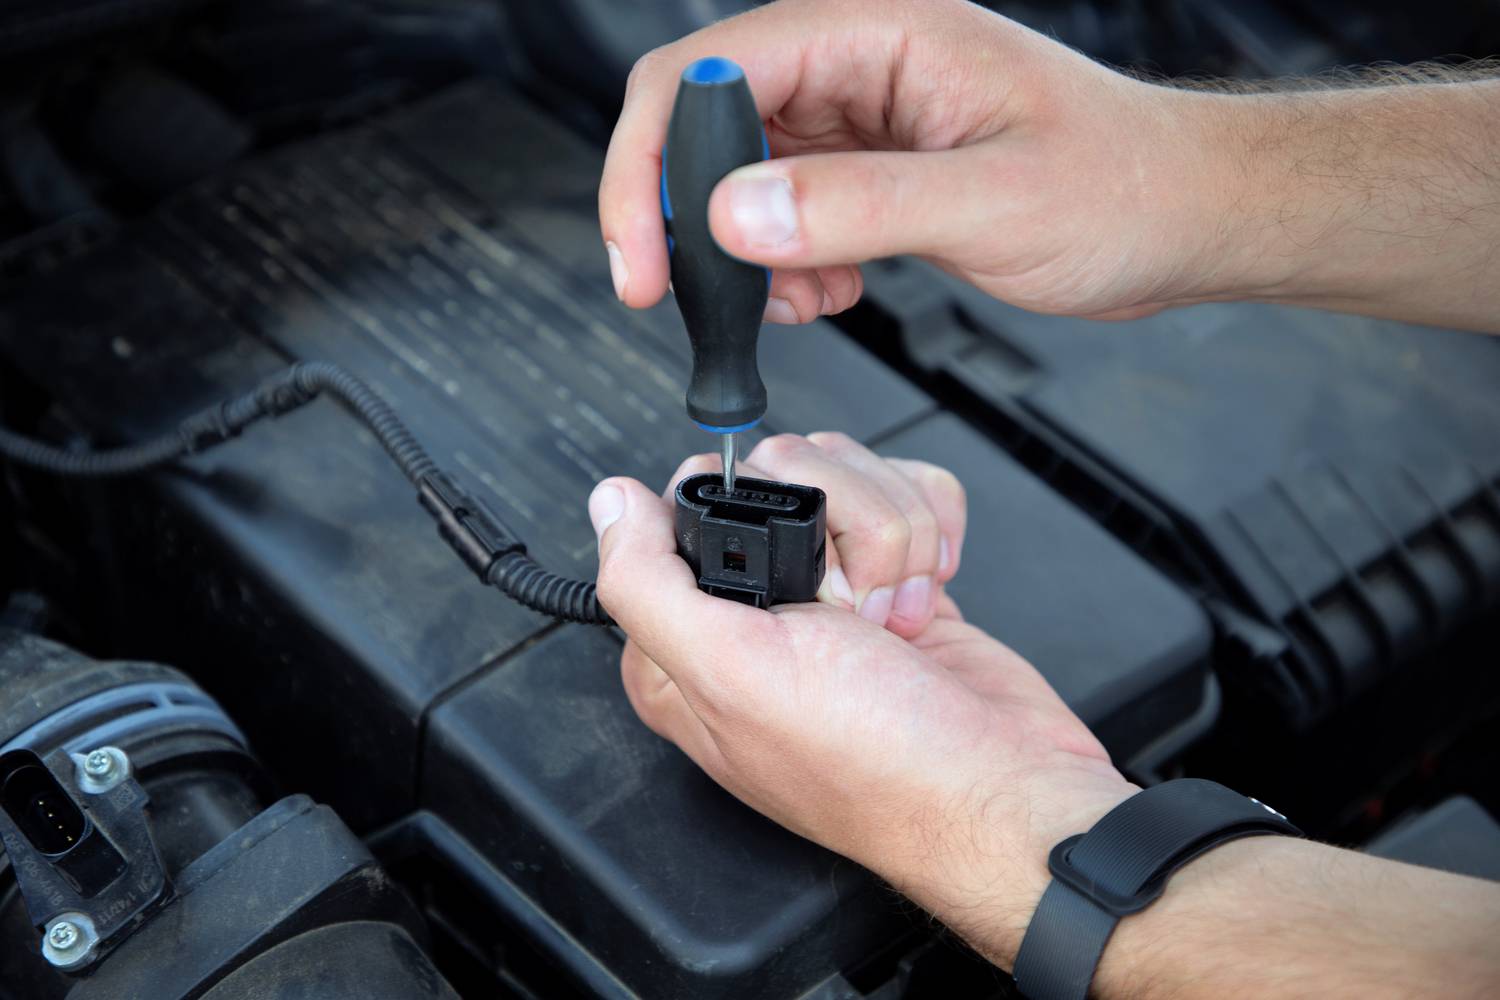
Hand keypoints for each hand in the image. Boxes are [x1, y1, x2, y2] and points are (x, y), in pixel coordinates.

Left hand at [588, 435, 1135, 965]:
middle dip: (840, 524)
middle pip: (783, 470)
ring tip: (895, 619)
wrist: (1003, 790)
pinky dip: (934, 531)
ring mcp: (833, 588)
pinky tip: (931, 594)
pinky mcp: (899, 574)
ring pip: (851, 472)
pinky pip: (911, 492)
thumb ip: (648, 584)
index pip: (690, 506)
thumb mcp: (732, 674)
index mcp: (688, 640)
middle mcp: (754, 611)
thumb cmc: (878, 762)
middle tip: (849, 609)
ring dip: (895, 538)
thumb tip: (609, 504)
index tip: (787, 573)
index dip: (746, 516)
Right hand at [598, 0, 1241, 324]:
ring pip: (736, 175)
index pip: (710, 71)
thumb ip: (860, 207)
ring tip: (798, 298)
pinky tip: (828, 292)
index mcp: (880, 27)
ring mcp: (859, 114)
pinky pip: (780, 210)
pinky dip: (780, 265)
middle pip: (703, 118)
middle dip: (681, 214)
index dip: (655, 163)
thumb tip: (736, 214)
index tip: (646, 255)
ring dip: (739, 252)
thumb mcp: (992, 201)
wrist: (1180, 216)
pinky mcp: (868, 166)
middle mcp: (858, 59)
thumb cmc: (1122, 185)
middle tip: (678, 293)